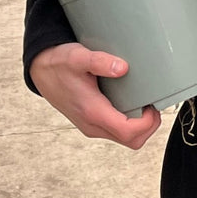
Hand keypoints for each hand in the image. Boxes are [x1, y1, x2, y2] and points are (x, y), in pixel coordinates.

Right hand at [29, 42, 161, 149]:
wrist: (41, 71)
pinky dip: (129, 122)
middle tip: (154, 103)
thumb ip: (100, 62)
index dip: (148, 123)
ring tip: (146, 101)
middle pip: (131, 141)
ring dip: (140, 125)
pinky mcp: (91, 122)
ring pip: (124, 138)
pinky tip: (133, 102)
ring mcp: (92, 126)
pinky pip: (116, 130)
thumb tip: (123, 68)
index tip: (155, 105)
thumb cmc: (59, 63)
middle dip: (148, 127)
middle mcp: (92, 125)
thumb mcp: (78, 57)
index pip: (128, 132)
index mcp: (92, 112)